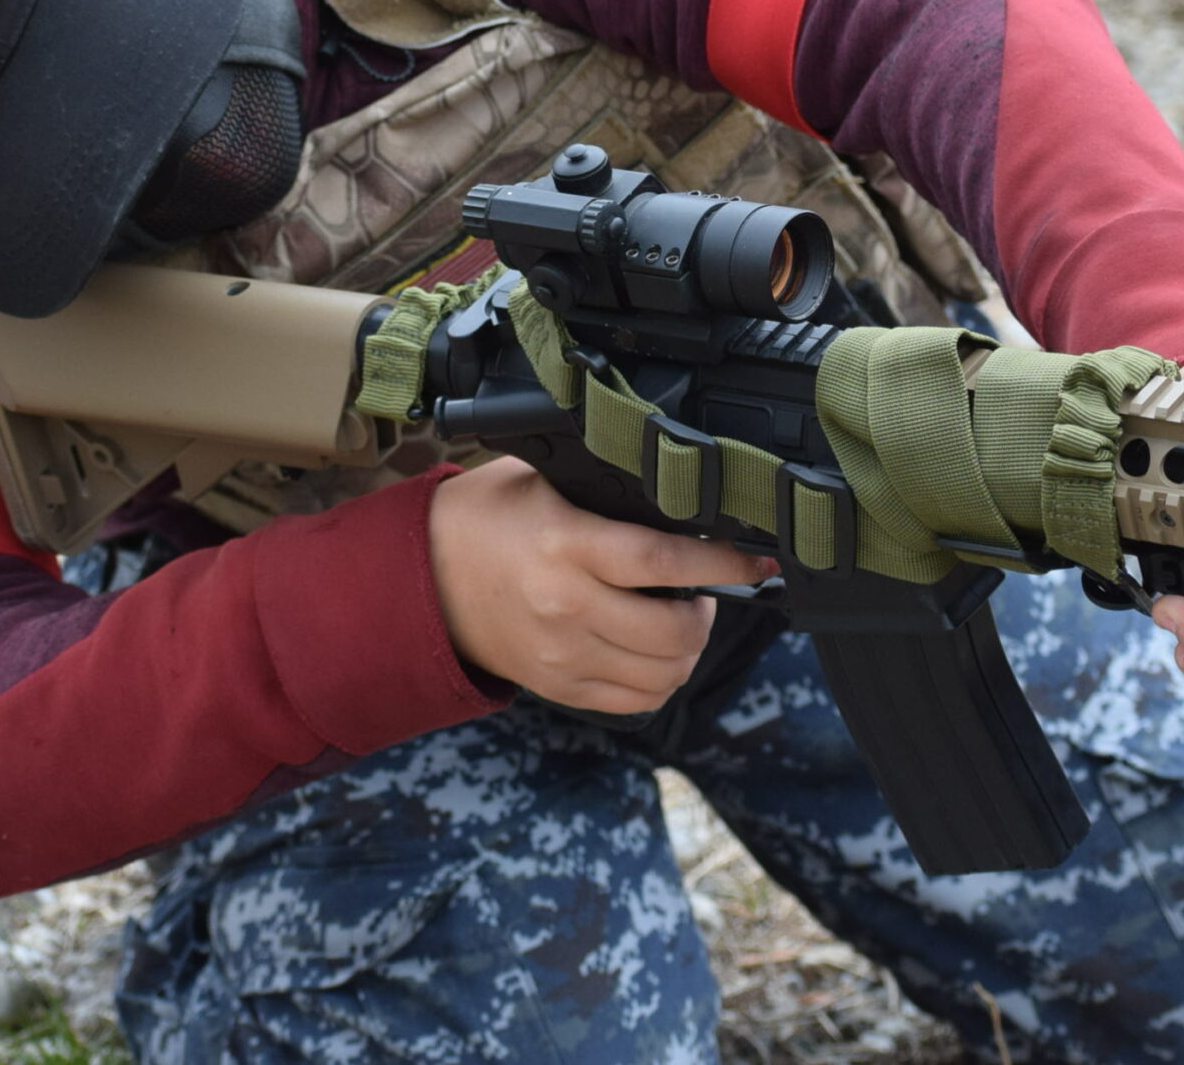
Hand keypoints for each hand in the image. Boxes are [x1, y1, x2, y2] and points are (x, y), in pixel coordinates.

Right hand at [427, 457, 775, 715]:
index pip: (661, 561)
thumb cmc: (491, 518)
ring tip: (679, 618)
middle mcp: (566, 606)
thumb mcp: (546, 483)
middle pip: (673, 633)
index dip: (722, 564)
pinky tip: (655, 651)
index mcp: (567, 545)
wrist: (425, 577)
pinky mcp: (559, 687)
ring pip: (664, 674)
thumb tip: (689, 498)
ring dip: (689, 648)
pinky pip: (637, 700)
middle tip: (704, 590)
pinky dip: (662, 679)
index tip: (758, 559)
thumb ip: (610, 494)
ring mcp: (563, 656)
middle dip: (709, 612)